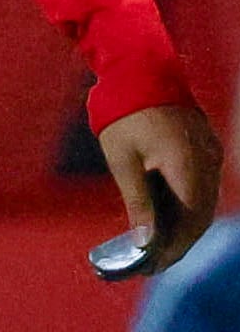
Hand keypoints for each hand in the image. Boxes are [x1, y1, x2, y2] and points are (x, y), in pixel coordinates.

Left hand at [99, 103, 222, 270]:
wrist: (138, 66)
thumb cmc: (122, 111)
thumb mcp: (122, 159)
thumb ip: (137, 201)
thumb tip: (145, 241)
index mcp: (186, 165)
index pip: (190, 221)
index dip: (173, 247)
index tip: (151, 266)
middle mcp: (206, 162)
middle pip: (201, 216)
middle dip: (178, 242)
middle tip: (151, 262)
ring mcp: (210, 154)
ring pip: (204, 203)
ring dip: (184, 226)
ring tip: (155, 245)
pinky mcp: (206, 148)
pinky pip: (202, 186)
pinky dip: (187, 205)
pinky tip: (165, 216)